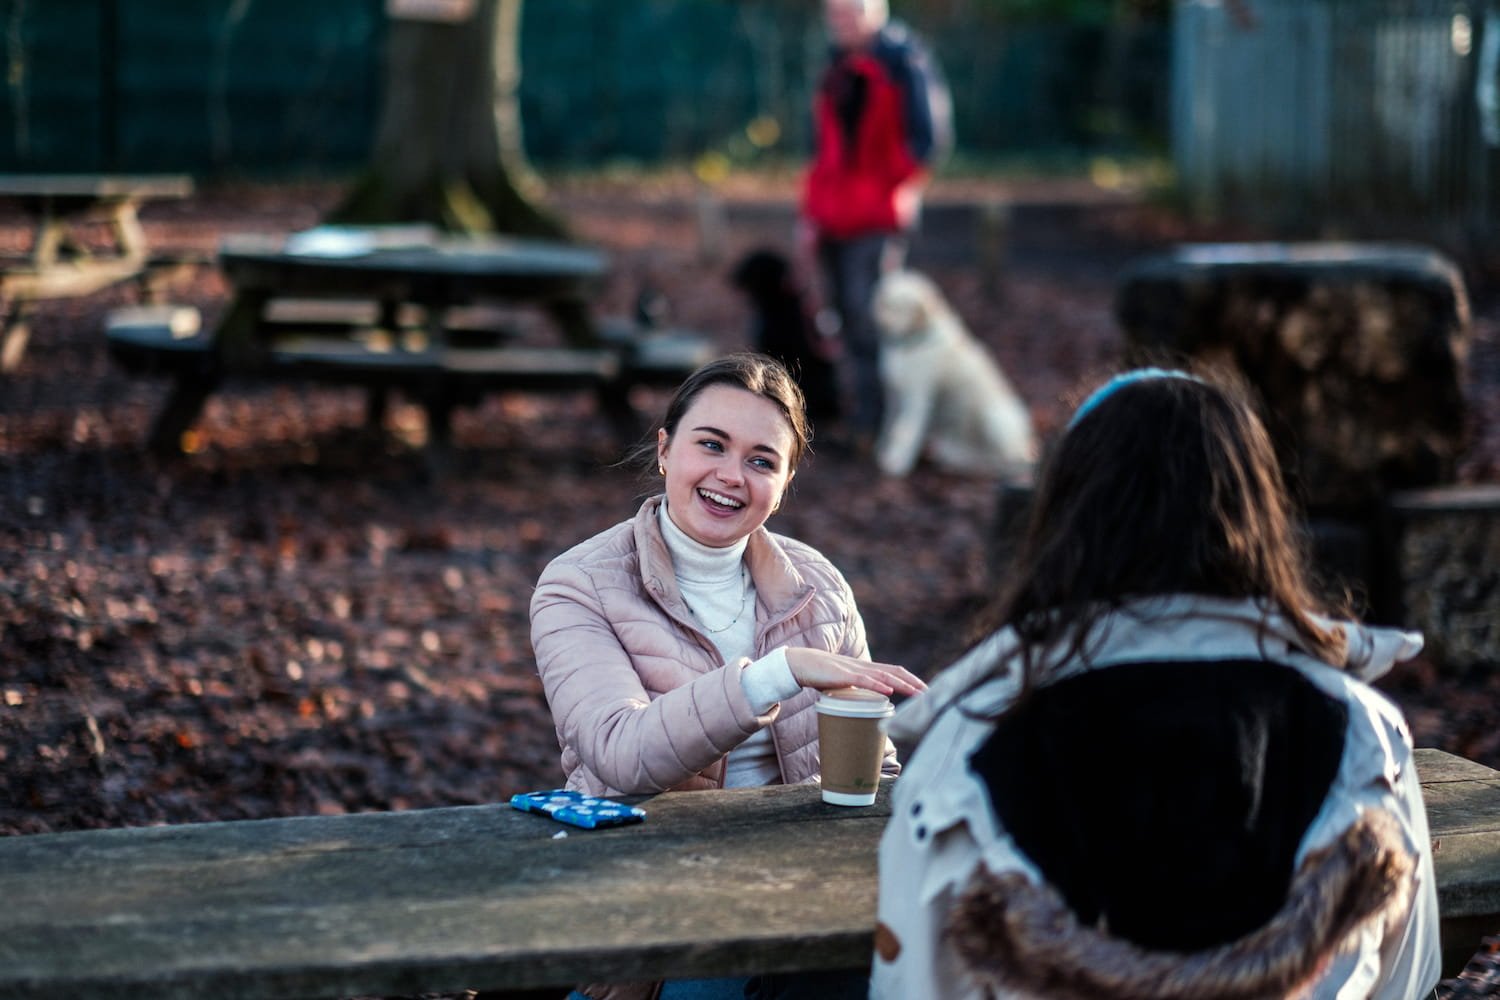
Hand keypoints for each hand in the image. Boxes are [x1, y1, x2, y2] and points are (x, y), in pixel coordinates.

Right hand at [785, 648, 926, 697]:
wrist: (801, 665)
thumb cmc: (821, 676)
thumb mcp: (844, 684)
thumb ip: (855, 691)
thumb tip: (865, 706)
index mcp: (865, 669)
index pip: (893, 671)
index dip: (910, 679)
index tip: (924, 689)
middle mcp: (863, 667)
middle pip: (894, 672)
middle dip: (913, 682)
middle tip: (929, 694)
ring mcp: (854, 670)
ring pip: (883, 676)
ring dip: (902, 684)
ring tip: (917, 693)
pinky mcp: (843, 676)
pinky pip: (864, 681)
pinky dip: (878, 686)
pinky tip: (889, 691)